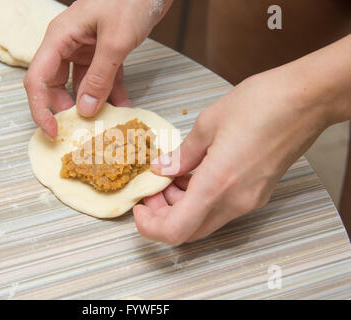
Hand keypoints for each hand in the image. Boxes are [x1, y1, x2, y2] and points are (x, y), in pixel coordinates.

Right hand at [24, 0, 172, 138]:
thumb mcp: (115, 40)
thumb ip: (99, 76)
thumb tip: (84, 109)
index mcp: (59, 38)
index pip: (37, 79)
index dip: (40, 109)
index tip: (53, 132)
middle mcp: (68, 44)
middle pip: (57, 86)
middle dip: (68, 110)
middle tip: (83, 130)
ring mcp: (87, 49)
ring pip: (82, 85)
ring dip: (93, 104)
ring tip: (106, 123)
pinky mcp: (105, 51)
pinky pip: (104, 78)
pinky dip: (113, 93)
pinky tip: (124, 108)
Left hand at [133, 67, 332, 244]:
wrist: (307, 99)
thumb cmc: (261, 104)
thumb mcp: (208, 124)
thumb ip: (182, 154)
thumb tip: (162, 170)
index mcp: (217, 185)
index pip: (175, 231)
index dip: (150, 227)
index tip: (139, 207)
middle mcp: (235, 201)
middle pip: (189, 231)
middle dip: (163, 215)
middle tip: (152, 189)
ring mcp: (249, 200)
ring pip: (205, 221)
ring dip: (182, 207)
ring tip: (172, 176)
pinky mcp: (258, 193)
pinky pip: (221, 209)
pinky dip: (201, 199)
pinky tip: (195, 173)